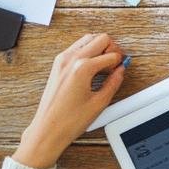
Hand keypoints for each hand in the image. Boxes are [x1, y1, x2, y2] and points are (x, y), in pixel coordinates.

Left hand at [14, 34, 126, 168]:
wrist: (47, 130)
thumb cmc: (69, 121)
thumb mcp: (99, 102)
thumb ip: (114, 82)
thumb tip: (121, 71)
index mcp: (82, 68)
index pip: (111, 55)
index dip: (121, 62)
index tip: (121, 70)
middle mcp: (70, 60)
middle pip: (100, 38)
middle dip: (112, 49)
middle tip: (115, 64)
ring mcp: (62, 61)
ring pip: (88, 39)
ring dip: (99, 48)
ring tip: (104, 65)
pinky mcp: (57, 65)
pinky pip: (77, 48)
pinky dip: (88, 52)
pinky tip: (93, 67)